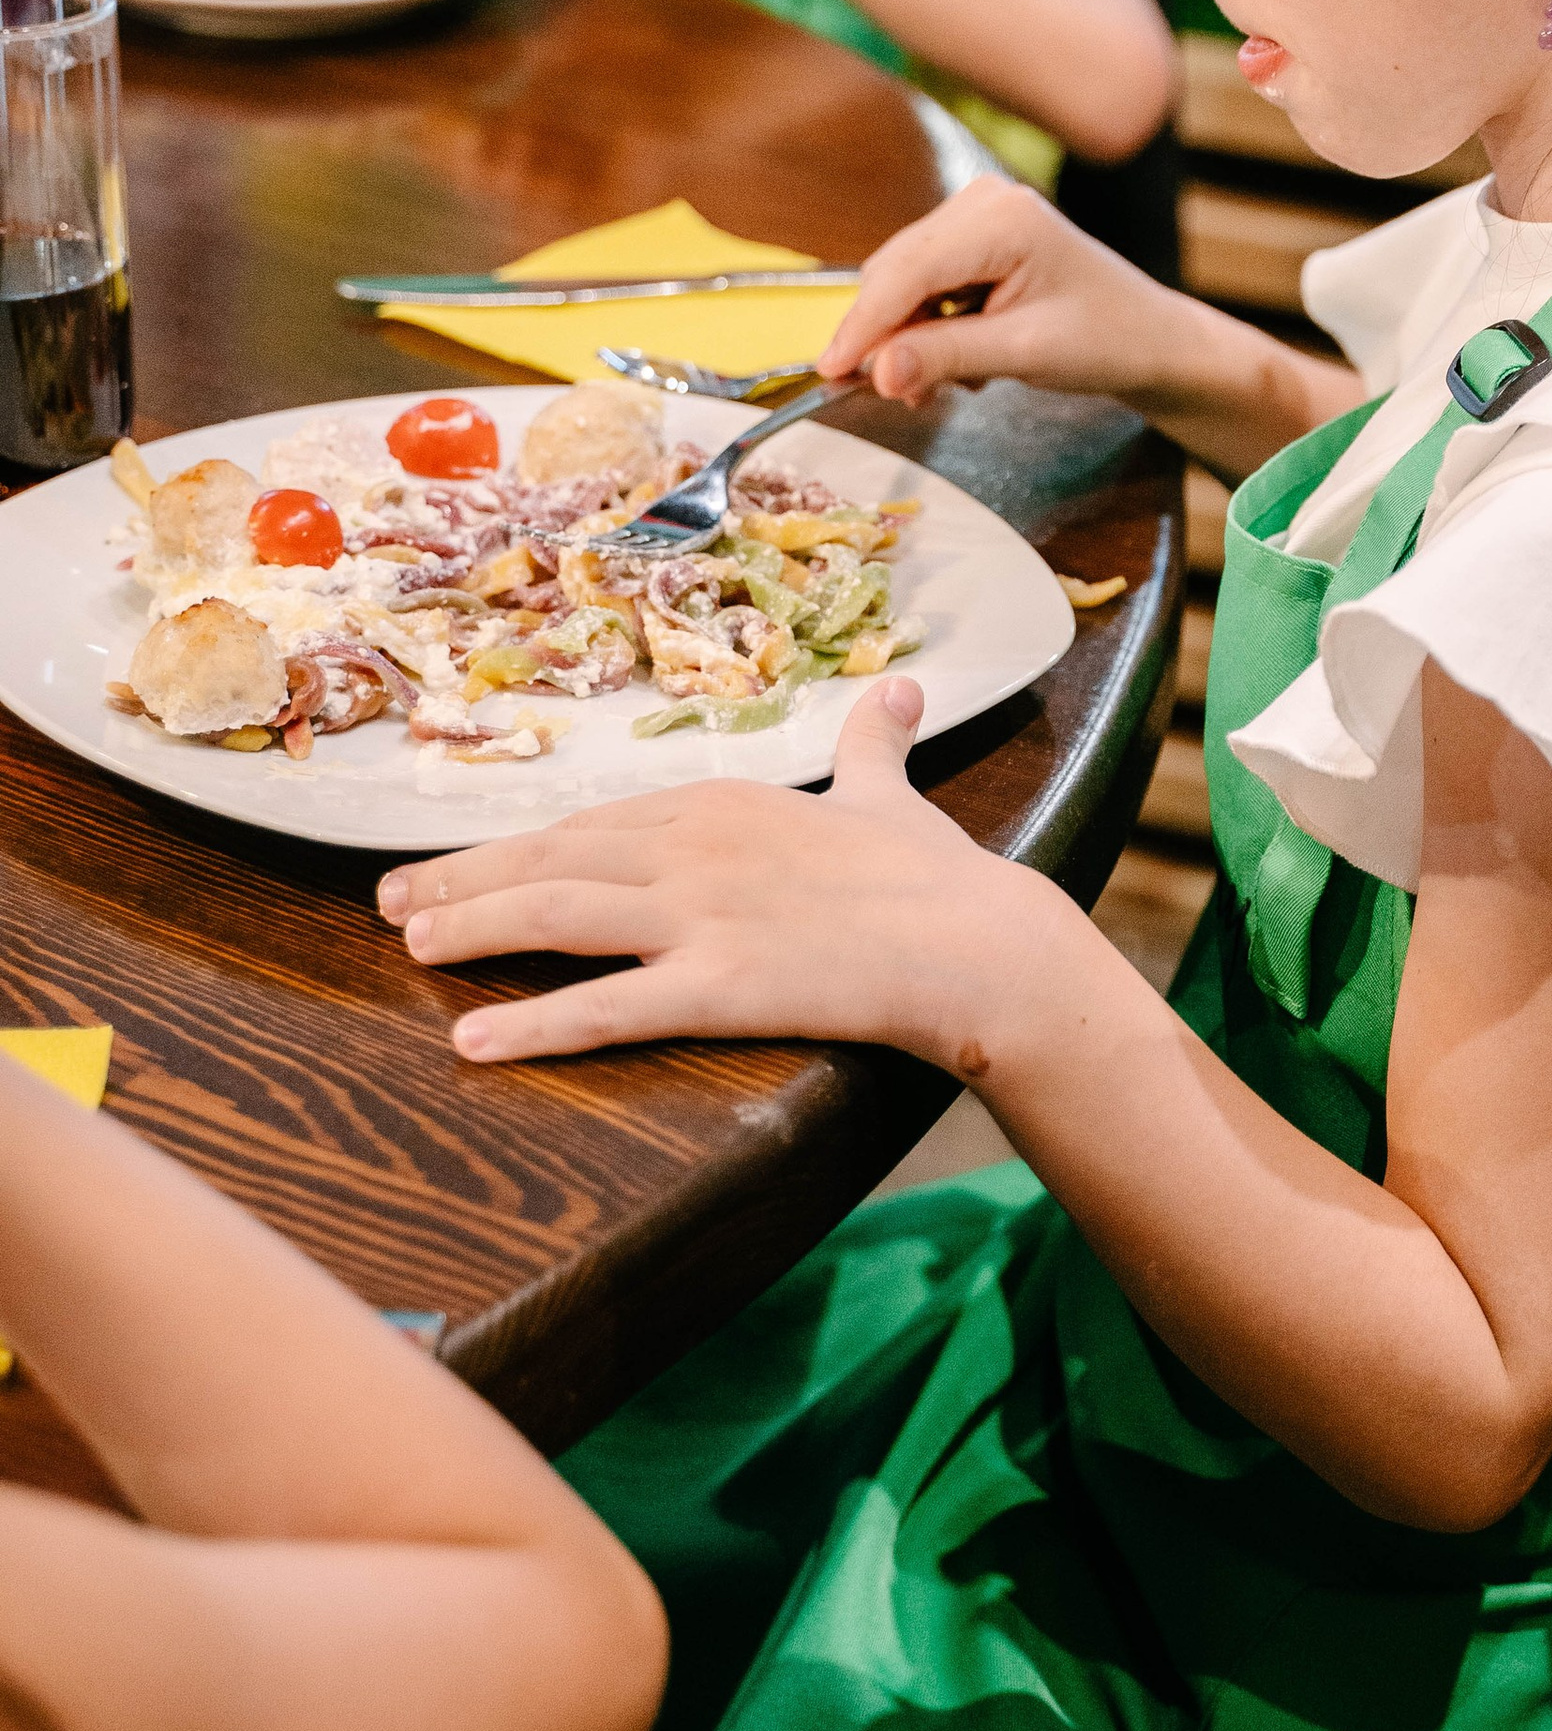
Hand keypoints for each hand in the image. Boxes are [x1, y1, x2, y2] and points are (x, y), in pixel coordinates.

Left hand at [378, 676, 1025, 1064]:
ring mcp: (703, 915)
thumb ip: (873, 743)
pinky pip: (608, 1007)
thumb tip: (902, 689)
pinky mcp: (721, 986)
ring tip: (411, 945)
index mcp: (721, 803)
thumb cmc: (938, 876)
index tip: (460, 859)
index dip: (517, 842)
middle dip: (463, 877)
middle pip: (553, 857)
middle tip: (390, 900)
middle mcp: (696, 848)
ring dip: (474, 925)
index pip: (592, 821)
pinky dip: (533, 1023)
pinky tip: (473, 1041)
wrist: (981, 942)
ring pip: (558, 912)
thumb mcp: (892, 792)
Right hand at [823, 177, 1205, 411]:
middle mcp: (982, 202)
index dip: (863, 325)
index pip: (906, 272)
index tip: (831, 372)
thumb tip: (875, 372)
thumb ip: (946, 356)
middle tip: (898, 395)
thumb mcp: (1024, 354)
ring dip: (908, 338)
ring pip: (902, 282)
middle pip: (894, 273)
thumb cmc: (1105, 338)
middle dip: (886, 337)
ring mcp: (976, 215)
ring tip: (947, 385)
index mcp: (1002, 218)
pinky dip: (927, 329)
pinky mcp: (972, 238)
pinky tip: (962, 361)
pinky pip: (922, 285)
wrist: (1147, 336)